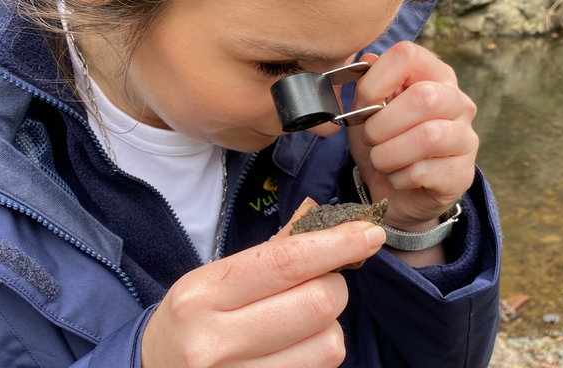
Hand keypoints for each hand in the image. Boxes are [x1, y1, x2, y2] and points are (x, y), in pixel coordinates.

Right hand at [140, 200, 385, 367]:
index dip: (337, 244)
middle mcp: (216, 341)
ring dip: (330, 324)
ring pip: (328, 344)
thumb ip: (273, 249)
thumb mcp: (215, 278)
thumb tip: (323, 214)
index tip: (369, 233)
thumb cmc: (192, 318)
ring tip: (303, 319)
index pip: (285, 262)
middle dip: (335, 285)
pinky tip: (297, 343)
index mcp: (202, 294)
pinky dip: (320, 349)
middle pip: (317, 303)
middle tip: (324, 280)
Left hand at [348, 41, 477, 230]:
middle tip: (370, 137)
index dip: (376, 79)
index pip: (408, 55)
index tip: (364, 103)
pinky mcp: (462, 173)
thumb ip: (367, 85)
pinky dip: (399, 177)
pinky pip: (424, 172)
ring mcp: (465, 137)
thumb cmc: (384, 142)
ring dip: (389, 153)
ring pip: (428, 137)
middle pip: (423, 97)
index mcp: (433, 75)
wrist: (395, 191)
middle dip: (382, 123)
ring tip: (380, 159)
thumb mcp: (367, 111)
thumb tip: (367, 60)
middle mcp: (457, 101)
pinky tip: (397, 177)